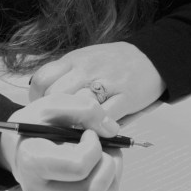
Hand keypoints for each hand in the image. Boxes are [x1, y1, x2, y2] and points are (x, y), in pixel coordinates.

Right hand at [0, 92, 122, 190]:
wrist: (15, 145)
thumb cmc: (34, 123)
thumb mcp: (53, 104)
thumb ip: (84, 109)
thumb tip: (113, 130)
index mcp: (33, 162)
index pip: (78, 167)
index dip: (94, 147)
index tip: (89, 133)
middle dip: (109, 164)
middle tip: (105, 144)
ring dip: (112, 171)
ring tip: (104, 150)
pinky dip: (108, 178)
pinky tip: (99, 161)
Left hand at [28, 42, 165, 120]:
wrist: (152, 58)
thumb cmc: (114, 64)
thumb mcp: (85, 60)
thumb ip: (65, 76)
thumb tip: (42, 100)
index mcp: (74, 60)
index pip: (42, 79)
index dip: (38, 99)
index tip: (43, 111)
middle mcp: (88, 68)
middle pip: (57, 95)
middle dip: (55, 115)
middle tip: (60, 127)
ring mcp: (107, 81)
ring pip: (80, 106)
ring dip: (76, 124)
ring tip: (77, 133)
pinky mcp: (126, 96)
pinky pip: (105, 117)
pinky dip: (98, 129)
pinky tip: (97, 133)